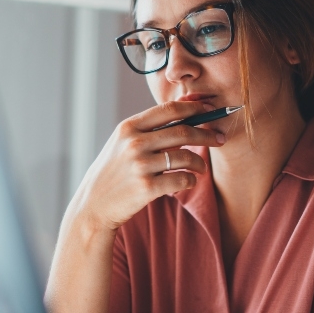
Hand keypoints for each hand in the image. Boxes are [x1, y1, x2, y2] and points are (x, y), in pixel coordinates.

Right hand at [70, 102, 225, 231]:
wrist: (93, 205)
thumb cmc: (114, 172)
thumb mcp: (122, 143)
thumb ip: (148, 129)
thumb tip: (185, 111)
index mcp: (129, 127)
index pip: (169, 109)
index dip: (194, 107)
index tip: (210, 109)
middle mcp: (134, 143)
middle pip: (183, 131)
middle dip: (207, 134)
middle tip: (220, 139)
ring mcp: (140, 165)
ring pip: (186, 157)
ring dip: (200, 162)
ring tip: (202, 167)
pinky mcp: (146, 188)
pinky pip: (182, 180)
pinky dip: (191, 180)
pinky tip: (189, 181)